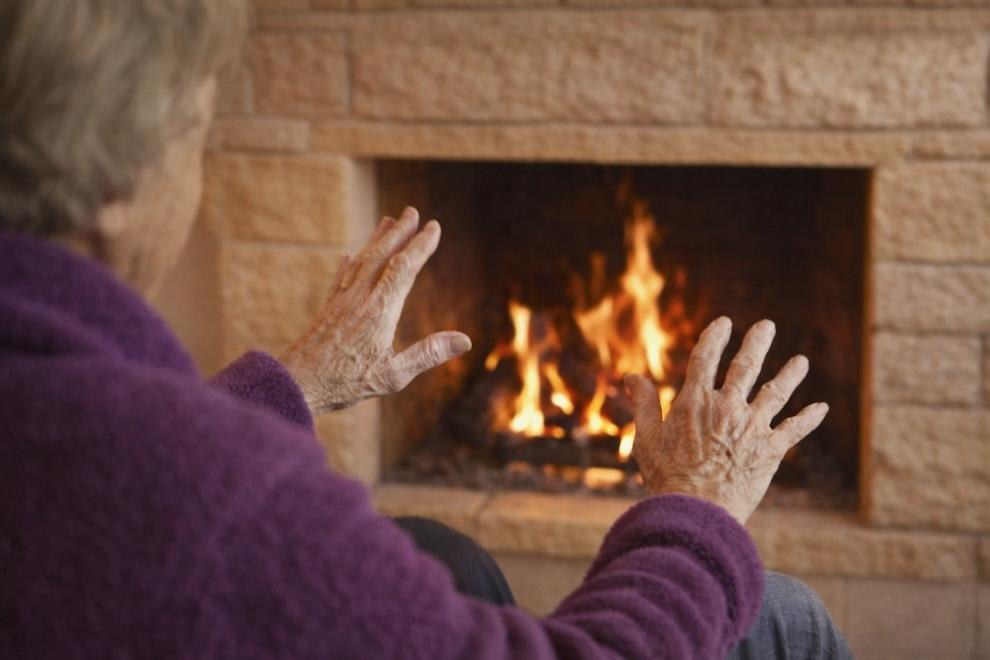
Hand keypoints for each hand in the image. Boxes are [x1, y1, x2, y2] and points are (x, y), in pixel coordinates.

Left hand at [279, 207, 471, 414]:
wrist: (296, 383)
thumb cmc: (345, 382)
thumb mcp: (393, 375)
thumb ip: (428, 354)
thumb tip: (464, 340)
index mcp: (380, 310)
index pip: (405, 268)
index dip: (421, 245)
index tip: (434, 227)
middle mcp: (360, 298)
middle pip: (382, 255)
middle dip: (399, 232)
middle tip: (412, 211)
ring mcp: (341, 302)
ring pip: (361, 261)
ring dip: (376, 240)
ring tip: (386, 222)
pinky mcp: (326, 310)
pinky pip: (339, 278)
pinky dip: (347, 263)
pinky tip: (347, 255)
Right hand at [625, 317, 827, 524]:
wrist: (698, 512)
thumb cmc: (667, 478)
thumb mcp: (647, 438)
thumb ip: (643, 404)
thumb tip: (632, 376)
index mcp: (695, 401)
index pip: (706, 358)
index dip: (715, 337)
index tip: (724, 323)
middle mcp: (727, 407)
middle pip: (746, 366)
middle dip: (757, 342)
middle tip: (766, 326)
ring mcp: (752, 427)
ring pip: (776, 392)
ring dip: (790, 374)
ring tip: (801, 361)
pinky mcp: (771, 451)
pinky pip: (794, 429)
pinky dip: (808, 418)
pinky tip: (820, 408)